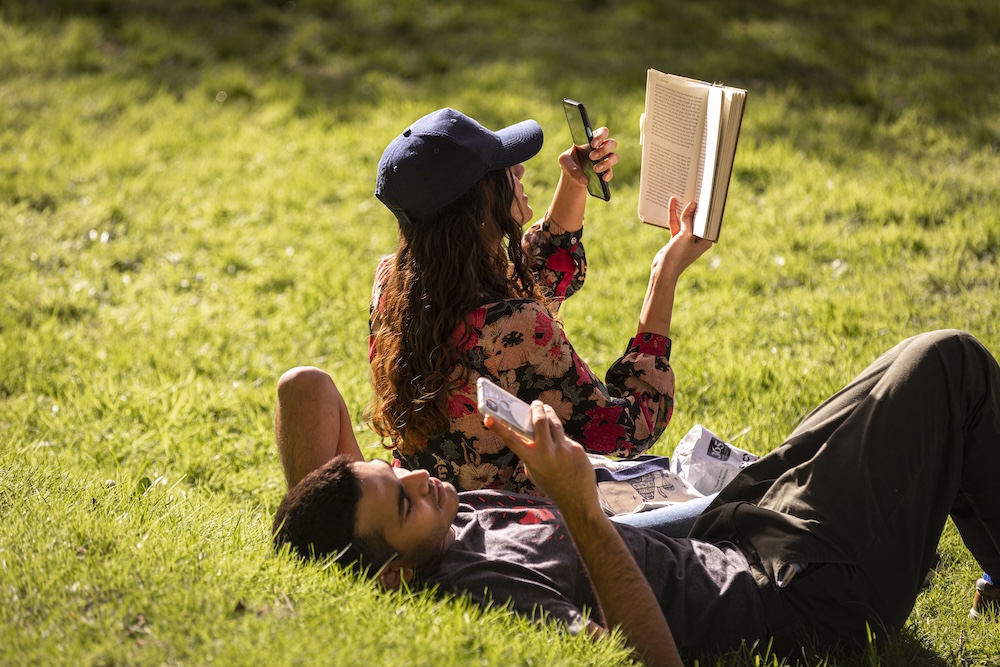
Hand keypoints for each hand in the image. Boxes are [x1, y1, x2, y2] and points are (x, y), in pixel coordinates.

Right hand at [485, 402, 599, 516]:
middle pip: (540, 421)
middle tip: (535, 404)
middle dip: (537, 408)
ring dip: (549, 414)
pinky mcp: (576, 448)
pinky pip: (565, 438)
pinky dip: (562, 439)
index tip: (488, 417)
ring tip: (546, 410)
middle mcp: (547, 452)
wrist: (577, 500)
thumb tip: (530, 434)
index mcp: (532, 461)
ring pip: (554, 423)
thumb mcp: (534, 472)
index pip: (512, 440)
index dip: (498, 428)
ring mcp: (563, 449)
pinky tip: (563, 446)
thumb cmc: (551, 485)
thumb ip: (531, 453)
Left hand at [558, 126, 618, 188]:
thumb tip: (585, 180)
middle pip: (612, 143)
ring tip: (595, 169)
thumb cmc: (569, 163)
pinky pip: (611, 172)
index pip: (603, 132)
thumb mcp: (564, 161)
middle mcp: (602, 148)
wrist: (571, 178)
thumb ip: (572, 167)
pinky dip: (608, 175)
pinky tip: (603, 178)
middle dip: (603, 149)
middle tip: (592, 156)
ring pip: (615, 157)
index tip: (593, 144)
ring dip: (606, 162)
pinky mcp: (606, 171)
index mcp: (592, 140)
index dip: (600, 136)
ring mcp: (605, 160)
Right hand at [655, 196, 713, 280]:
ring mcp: (686, 239)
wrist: (662, 271)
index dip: (707, 209)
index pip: (708, 222)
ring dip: (682, 210)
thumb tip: (693, 205)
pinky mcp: (676, 239)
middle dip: (694, 207)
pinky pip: (676, 224)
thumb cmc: (677, 256)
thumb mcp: (685, 235)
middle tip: (695, 191)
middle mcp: (698, 240)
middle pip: (697, 220)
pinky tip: (672, 204)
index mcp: (705, 241)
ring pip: (685, 221)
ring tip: (681, 195)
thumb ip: (688, 220)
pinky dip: (674, 216)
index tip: (706, 196)